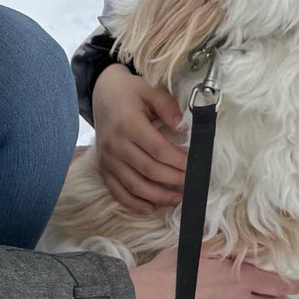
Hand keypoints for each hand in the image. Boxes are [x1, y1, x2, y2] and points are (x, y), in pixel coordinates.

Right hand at [92, 63, 186, 211]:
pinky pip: (117, 191)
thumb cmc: (130, 92)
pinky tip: (151, 207)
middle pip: (148, 169)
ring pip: (134, 185)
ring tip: (178, 198)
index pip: (157, 149)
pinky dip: (134, 203)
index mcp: (128, 124)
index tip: (195, 165)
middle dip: (173, 180)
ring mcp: (108, 159)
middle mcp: (116, 144)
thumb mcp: (150, 90)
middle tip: (192, 183)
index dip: (178, 161)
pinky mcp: (104, 168)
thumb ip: (168, 107)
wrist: (102, 93)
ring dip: (158, 196)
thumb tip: (183, 127)